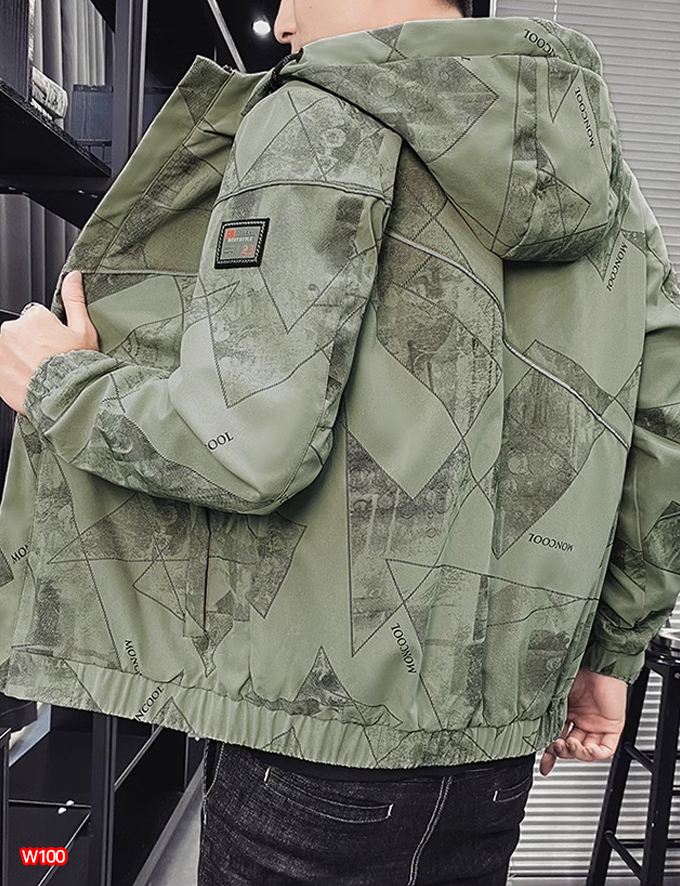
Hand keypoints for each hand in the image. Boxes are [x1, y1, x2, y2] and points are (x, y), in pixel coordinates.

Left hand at [0, 271, 98, 414]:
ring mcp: (0, 351)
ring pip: (10, 350)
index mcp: (34, 317)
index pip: (37, 318)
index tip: (58, 347)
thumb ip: (74, 299)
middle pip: (20, 333)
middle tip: (50, 362)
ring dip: (21, 359)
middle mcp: (12, 330)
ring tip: (40, 374)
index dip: (49, 333)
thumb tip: (73, 276)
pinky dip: (12, 374)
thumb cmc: (78, 366)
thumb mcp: (84, 330)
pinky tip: (29, 382)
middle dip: (32, 345)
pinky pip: (3, 368)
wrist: (67, 399)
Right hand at [540, 667, 627, 775]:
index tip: (544, 765)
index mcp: (567, 711)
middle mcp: (582, 719)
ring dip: (576, 754)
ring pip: (587, 751)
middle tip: (555, 747)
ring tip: (568, 746)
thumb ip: (546, 711)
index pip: (558, 737)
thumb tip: (531, 727)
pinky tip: (585, 749)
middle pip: (571, 747)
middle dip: (561, 752)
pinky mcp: (612, 726)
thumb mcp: (555, 695)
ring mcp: (597, 724)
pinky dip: (594, 754)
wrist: (596, 661)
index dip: (551, 754)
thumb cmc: (575, 668)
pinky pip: (605, 750)